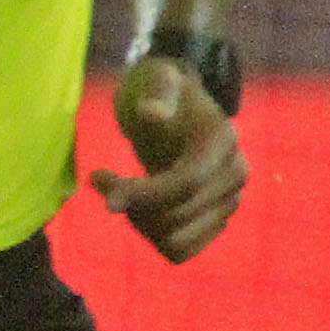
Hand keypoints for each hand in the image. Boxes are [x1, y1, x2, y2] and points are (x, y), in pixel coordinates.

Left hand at [93, 49, 245, 261]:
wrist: (181, 110)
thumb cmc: (164, 92)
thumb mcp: (157, 79)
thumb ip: (156, 91)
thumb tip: (151, 113)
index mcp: (222, 142)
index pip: (183, 183)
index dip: (140, 192)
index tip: (95, 178)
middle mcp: (234, 175)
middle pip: (174, 216)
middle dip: (130, 202)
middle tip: (103, 179)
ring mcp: (229, 202)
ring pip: (174, 239)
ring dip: (138, 222)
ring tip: (122, 194)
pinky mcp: (216, 221)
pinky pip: (181, 251)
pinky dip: (152, 237)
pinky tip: (138, 211)